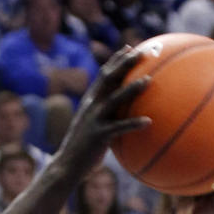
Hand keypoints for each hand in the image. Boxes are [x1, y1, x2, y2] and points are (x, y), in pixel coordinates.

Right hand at [58, 47, 150, 175]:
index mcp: (90, 102)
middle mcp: (91, 106)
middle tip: (143, 52)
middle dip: (125, 64)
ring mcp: (94, 120)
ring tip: (149, 80)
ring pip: (114, 100)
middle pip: (109, 79)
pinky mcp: (98, 136)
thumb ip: (106, 118)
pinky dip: (133, 124)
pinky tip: (148, 122)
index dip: (116, 60)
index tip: (130, 48)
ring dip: (131, 89)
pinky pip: (118, 128)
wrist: (65, 166)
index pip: (104, 75)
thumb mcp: (92, 129)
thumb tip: (124, 116)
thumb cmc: (82, 150)